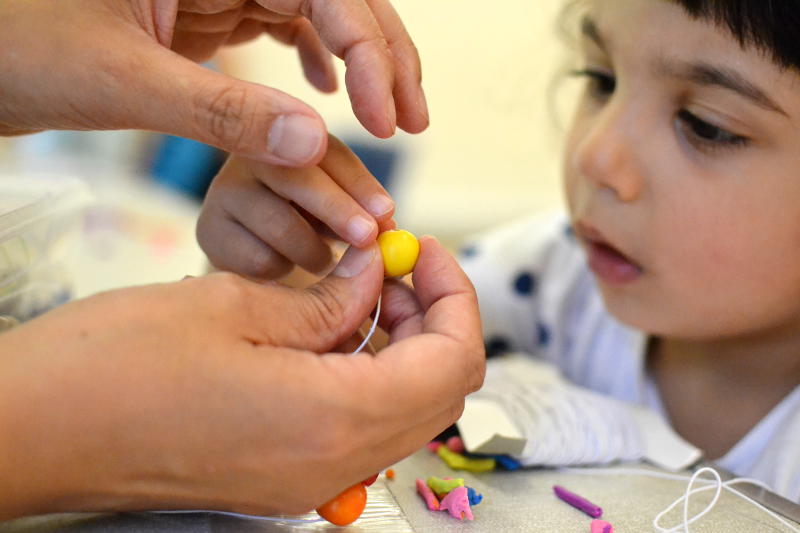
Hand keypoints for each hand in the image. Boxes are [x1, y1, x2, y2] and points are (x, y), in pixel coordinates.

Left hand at [0, 0, 427, 165]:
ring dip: (360, 61)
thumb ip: (222, 111)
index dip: (371, 51)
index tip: (387, 120)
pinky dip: (315, 59)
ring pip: (316, 11)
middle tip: (412, 119)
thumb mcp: (119, 80)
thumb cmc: (13, 45)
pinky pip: (281, 25)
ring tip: (387, 115)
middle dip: (382, 55)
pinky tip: (325, 92)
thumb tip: (316, 142)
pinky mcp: (205, 10)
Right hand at [0, 238, 483, 518]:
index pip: (451, 359)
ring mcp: (311, 482)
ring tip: (364, 288)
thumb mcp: (234, 303)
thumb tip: (377, 276)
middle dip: (436, 316)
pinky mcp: (284, 479)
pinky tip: (333, 330)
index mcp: (334, 419)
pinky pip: (362, 428)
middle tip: (396, 264)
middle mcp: (336, 464)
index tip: (423, 246)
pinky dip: (370, 375)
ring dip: (406, 345)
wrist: (36, 431)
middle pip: (440, 392)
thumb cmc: (115, 365)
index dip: (455, 292)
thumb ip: (328, 297)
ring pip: (406, 411)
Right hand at [197, 135, 394, 277]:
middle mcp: (253, 153)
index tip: (387, 213)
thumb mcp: (344, 208)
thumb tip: (387, 223)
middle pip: (295, 177)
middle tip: (367, 238)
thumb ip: (365, 210)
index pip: (328, 152)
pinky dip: (283, 270)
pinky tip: (285, 265)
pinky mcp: (209, 229)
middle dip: (338, 210)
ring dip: (315, 251)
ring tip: (326, 261)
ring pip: (279, 225)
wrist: (258, 249)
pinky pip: (258, 258)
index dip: (360, 184)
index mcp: (294, 136)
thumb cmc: (313, 222)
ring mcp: (225, 189)